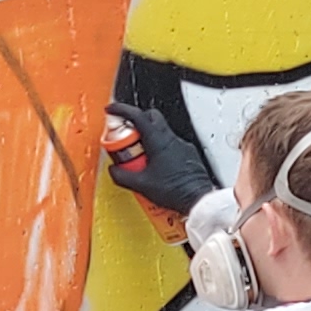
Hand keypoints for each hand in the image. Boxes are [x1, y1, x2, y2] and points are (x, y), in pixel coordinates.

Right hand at [101, 102, 215, 217]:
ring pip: (162, 131)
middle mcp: (171, 139)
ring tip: (141, 155)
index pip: (137, 116)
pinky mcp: (189, 154)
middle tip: (127, 134)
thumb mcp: (142, 185)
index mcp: (158, 141)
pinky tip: (157, 164)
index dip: (122, 110)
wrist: (199, 200)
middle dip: (136, 120)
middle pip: (151, 117)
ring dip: (149, 137)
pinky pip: (172, 144)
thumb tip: (113, 170)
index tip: (112, 110)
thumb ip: (122, 176)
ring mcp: (182, 145)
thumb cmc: (175, 191)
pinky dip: (161, 148)